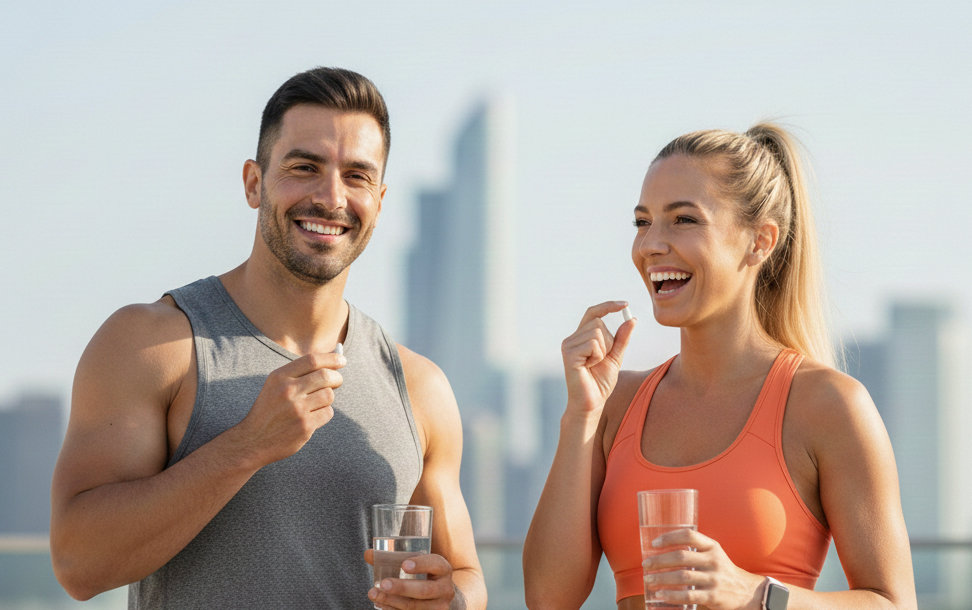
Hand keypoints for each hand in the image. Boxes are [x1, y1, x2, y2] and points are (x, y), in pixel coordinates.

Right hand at [236, 351, 345, 464]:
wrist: (253, 440)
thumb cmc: (269, 410)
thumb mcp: (275, 385)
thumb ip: (299, 373)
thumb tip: (332, 363)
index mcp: (279, 377)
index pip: (312, 360)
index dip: (331, 358)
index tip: (342, 360)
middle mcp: (288, 390)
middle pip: (326, 376)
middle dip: (337, 378)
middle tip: (337, 382)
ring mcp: (297, 409)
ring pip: (329, 395)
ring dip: (328, 398)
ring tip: (317, 403)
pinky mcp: (304, 426)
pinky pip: (328, 413)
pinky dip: (324, 413)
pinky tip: (312, 417)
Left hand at [364, 550, 457, 609]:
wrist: (438, 596)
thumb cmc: (423, 575)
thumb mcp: (415, 564)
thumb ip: (393, 558)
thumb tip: (368, 554)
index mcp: (443, 569)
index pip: (435, 564)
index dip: (421, 564)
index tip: (404, 565)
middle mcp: (445, 589)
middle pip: (424, 590)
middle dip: (402, 588)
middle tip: (384, 583)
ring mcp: (439, 607)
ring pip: (415, 606)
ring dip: (392, 601)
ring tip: (374, 594)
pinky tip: (381, 604)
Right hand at [561, 301, 636, 414]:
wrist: (592, 403)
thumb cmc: (600, 382)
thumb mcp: (616, 357)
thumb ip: (622, 338)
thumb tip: (631, 319)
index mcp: (581, 337)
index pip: (593, 313)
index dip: (608, 306)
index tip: (625, 304)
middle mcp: (572, 338)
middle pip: (599, 322)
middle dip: (608, 341)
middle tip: (601, 359)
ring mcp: (568, 345)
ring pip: (597, 332)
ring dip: (603, 350)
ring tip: (594, 365)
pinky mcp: (569, 354)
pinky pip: (593, 344)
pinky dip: (598, 356)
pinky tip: (589, 367)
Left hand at [642, 529, 763, 609]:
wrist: (746, 591)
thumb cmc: (722, 570)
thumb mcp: (714, 554)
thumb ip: (695, 549)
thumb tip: (662, 550)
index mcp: (712, 546)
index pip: (689, 535)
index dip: (669, 537)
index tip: (654, 543)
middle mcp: (713, 560)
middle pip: (681, 557)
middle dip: (659, 560)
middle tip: (646, 565)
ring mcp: (714, 579)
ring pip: (682, 576)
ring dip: (662, 578)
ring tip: (649, 580)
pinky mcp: (713, 596)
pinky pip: (689, 595)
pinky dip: (673, 595)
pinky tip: (661, 595)